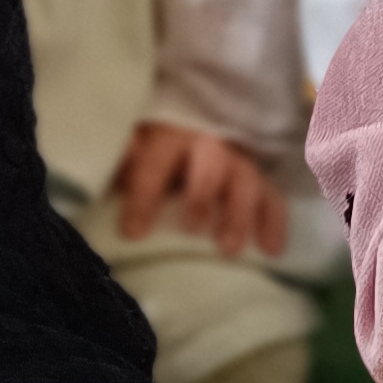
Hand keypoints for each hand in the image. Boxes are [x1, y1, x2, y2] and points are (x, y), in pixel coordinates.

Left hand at [115, 122, 287, 258]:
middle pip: (210, 163)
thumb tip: (106, 165)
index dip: (143, 197)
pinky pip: (274, 199)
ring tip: (230, 248)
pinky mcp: (262, 181)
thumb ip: (123, 160)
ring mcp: (239, 162)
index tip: (132, 233)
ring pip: (246, 182)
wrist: (196, 131)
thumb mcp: (135, 150)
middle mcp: (208, 144)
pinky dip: (275, 223)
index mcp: (168, 135)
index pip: (154, 164)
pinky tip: (272, 251)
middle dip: (201, 196)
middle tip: (193, 229)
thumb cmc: (158, 152)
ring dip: (239, 214)